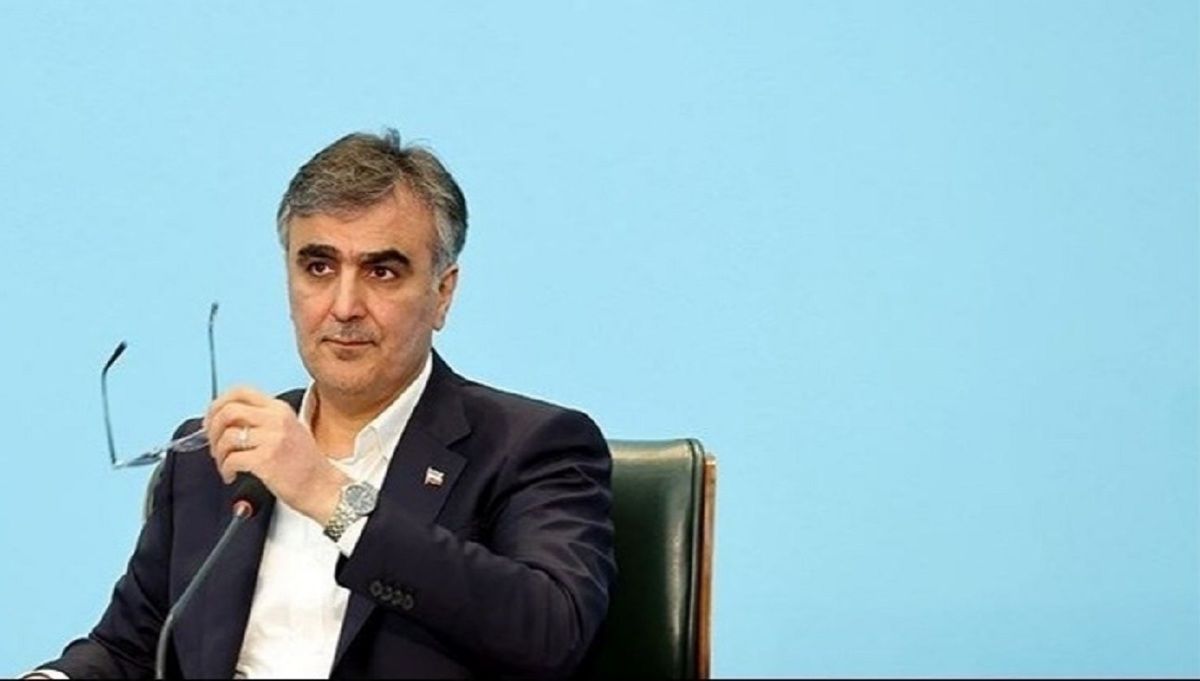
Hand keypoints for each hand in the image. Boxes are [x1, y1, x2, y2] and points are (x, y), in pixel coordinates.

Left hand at [205, 386, 347, 524]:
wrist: (323, 487)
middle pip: (228, 410)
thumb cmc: (305, 464)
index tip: (212, 420)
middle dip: (212, 428)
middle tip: (212, 444)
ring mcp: (272, 439)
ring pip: (227, 436)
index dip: (218, 404)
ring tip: (224, 464)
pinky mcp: (266, 460)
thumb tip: (225, 422)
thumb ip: (261, 421)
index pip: (240, 392)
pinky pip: (231, 459)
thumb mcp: (289, 430)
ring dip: (218, 453)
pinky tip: (231, 475)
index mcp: (279, 409)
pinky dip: (225, 469)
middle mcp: (276, 420)